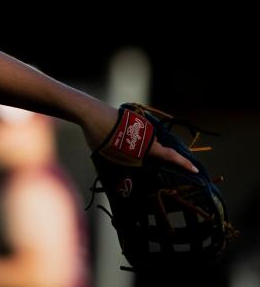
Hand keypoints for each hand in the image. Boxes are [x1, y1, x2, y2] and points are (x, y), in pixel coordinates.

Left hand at [81, 101, 196, 172]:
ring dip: (142, 148)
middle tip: (151, 168)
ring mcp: (140, 124)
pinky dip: (135, 140)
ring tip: (128, 155)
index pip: (171, 156)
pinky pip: (138, 133)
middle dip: (157, 158)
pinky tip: (122, 143)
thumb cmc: (102, 137)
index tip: (195, 170)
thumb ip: (128, 163)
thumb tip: (133, 173)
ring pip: (147, 141)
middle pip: (158, 148)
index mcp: (148, 144)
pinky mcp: (132, 119)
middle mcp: (148, 133)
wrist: (91, 113)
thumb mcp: (114, 156)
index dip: (184, 164)